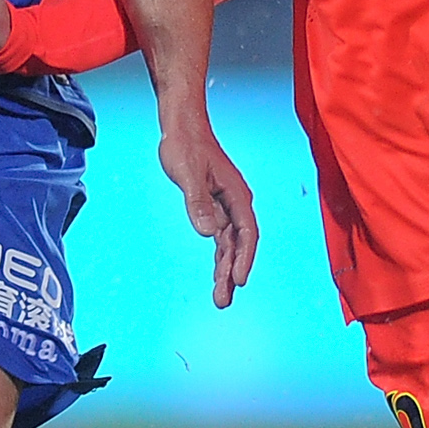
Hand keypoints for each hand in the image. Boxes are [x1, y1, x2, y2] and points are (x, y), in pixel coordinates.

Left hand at [159, 122, 257, 308]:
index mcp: (236, 195)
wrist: (182, 126)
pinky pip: (220, 237)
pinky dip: (219, 255)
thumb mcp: (189, 174)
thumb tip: (207, 232)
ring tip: (221, 297)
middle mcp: (235, 203)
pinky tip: (217, 272)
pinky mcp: (214, 206)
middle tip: (223, 301)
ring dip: (226, 269)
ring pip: (229, 245)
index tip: (238, 280)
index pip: (246, 234)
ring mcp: (225, 206)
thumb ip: (198, 203)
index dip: (243, 259)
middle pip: (239, 245)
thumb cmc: (186, 145)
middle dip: (233, 273)